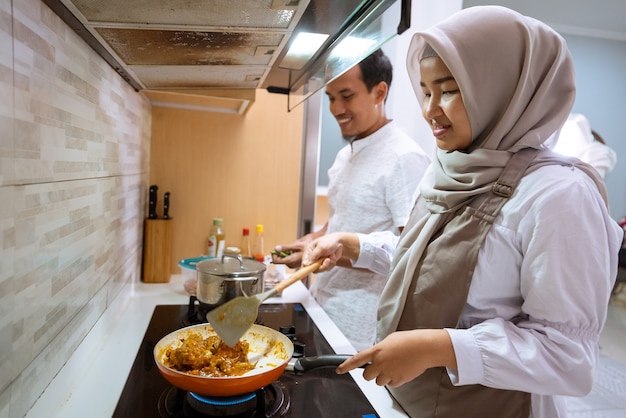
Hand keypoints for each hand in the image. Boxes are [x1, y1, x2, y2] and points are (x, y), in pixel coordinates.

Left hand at [270, 242, 305, 267]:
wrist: (315, 252)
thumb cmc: (307, 249)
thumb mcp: (296, 246)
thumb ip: (285, 247)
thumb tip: (276, 248)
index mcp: (290, 260)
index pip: (275, 260)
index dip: (274, 254)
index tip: (275, 249)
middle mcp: (290, 265)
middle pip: (279, 260)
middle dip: (280, 253)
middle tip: (287, 248)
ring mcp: (292, 265)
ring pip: (283, 259)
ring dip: (285, 253)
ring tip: (292, 249)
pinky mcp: (293, 264)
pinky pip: (287, 260)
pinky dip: (288, 255)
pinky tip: (294, 252)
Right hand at [302, 233, 343, 271]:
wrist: (341, 242)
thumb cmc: (330, 241)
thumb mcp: (321, 247)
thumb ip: (313, 256)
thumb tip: (305, 264)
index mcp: (309, 251)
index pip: (304, 263)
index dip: (303, 270)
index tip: (303, 279)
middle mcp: (313, 257)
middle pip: (313, 269)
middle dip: (321, 266)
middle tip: (327, 260)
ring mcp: (319, 261)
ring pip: (321, 269)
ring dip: (328, 264)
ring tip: (331, 256)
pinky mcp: (325, 263)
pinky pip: (327, 268)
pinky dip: (332, 263)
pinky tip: (333, 257)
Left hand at [335, 329, 456, 386]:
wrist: (425, 347)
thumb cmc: (409, 341)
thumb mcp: (390, 340)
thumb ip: (379, 349)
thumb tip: (375, 356)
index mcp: (377, 350)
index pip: (357, 359)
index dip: (346, 366)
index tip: (339, 370)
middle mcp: (381, 362)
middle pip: (366, 376)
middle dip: (371, 373)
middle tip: (380, 368)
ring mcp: (389, 372)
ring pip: (379, 382)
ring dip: (384, 376)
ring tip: (395, 366)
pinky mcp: (398, 380)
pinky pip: (391, 384)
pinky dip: (395, 379)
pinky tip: (401, 370)